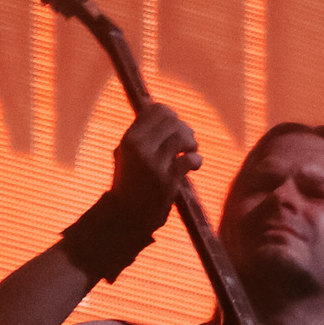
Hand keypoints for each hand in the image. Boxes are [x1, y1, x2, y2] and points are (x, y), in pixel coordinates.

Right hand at [107, 103, 200, 224]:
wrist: (127, 215)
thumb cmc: (130, 181)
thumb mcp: (126, 152)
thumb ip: (141, 132)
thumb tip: (161, 109)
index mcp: (130, 138)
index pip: (157, 109)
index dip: (171, 116)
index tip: (174, 128)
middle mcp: (139, 148)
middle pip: (173, 121)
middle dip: (184, 130)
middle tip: (187, 143)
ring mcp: (153, 164)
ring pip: (182, 138)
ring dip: (192, 143)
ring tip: (191, 151)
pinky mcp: (166, 180)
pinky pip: (190, 160)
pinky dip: (196, 160)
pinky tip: (194, 166)